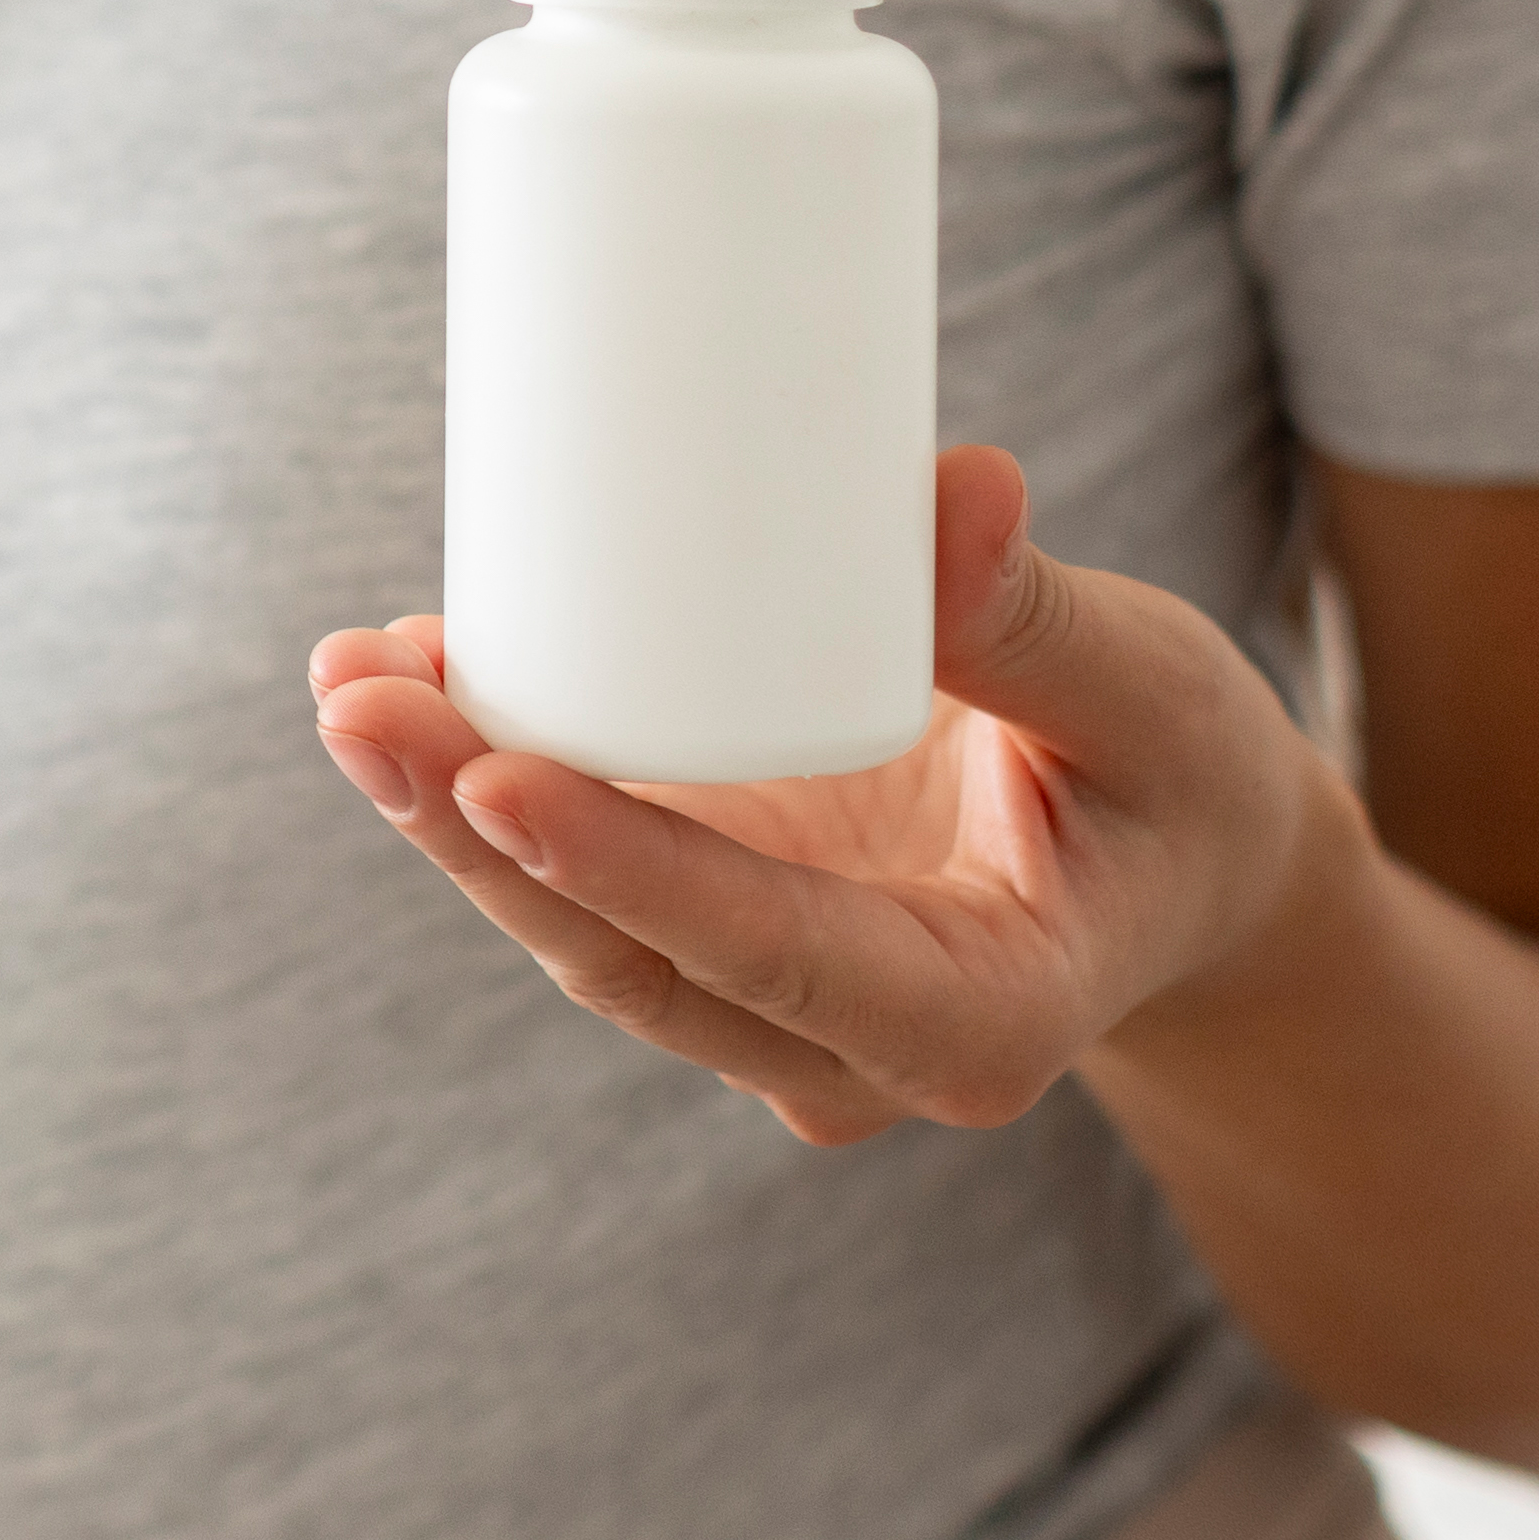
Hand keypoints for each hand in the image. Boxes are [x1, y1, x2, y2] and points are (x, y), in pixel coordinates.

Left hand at [307, 448, 1341, 1145]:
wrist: (1175, 862)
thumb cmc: (1185, 781)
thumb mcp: (1160, 699)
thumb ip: (1042, 617)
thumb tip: (952, 490)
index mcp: (982, 1021)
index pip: (771, 962)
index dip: (626, 874)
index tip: (499, 775)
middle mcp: (853, 1049)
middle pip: (632, 963)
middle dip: (481, 837)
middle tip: (364, 704)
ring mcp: (770, 1006)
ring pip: (582, 933)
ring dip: (455, 814)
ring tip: (353, 679)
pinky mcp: (721, 933)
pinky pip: (585, 882)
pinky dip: (491, 789)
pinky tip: (405, 683)